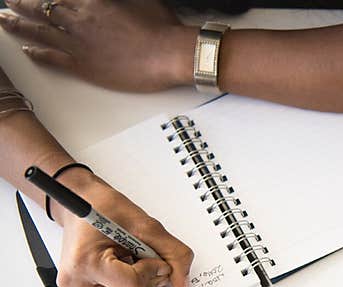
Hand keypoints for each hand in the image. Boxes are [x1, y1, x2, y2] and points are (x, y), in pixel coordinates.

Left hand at [0, 0, 195, 91]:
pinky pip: (53, 58)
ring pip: (39, 31)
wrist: (169, 55)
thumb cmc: (160, 29)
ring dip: (18, 25)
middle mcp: (80, 20)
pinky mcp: (85, 67)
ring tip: (5, 21)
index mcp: (93, 2)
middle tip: (7, 3)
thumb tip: (111, 0)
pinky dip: (38, 53)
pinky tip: (28, 51)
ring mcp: (79, 44)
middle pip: (41, 8)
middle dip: (20, 4)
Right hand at [51, 167, 193, 286]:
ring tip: (133, 264)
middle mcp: (78, 283)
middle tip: (144, 266)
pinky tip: (127, 270)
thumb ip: (174, 255)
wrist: (82, 203)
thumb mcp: (146, 224)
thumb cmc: (105, 208)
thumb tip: (183, 286)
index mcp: (85, 262)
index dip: (153, 272)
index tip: (153, 257)